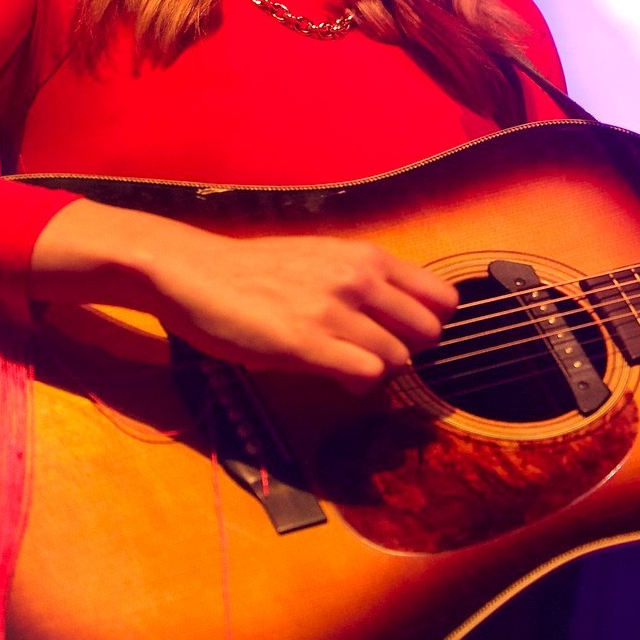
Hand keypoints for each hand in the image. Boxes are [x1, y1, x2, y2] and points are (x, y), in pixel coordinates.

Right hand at [32, 200, 457, 391]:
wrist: (196, 273)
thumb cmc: (258, 270)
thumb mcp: (323, 259)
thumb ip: (365, 283)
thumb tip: (400, 321)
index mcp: (368, 257)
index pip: (442, 298)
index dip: (430, 322)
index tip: (407, 333)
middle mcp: (359, 279)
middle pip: (429, 333)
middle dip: (410, 351)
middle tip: (377, 354)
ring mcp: (334, 312)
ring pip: (399, 359)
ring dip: (379, 370)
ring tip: (346, 364)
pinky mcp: (307, 345)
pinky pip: (366, 374)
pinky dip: (358, 382)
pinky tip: (335, 375)